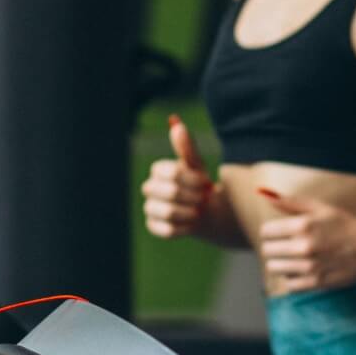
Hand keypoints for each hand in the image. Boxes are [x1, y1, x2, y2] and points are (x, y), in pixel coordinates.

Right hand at [140, 115, 225, 241]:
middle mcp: (149, 188)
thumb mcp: (198, 165)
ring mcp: (149, 208)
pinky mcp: (153, 226)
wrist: (206, 211)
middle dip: (193, 196)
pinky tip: (192, 223)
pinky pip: (168, 230)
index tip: (206, 181)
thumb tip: (176, 124)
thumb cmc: (200, 184)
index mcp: (158, 170)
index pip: (170, 172)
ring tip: (199, 211)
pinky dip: (185, 227)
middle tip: (204, 198)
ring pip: (168, 212)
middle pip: (170, 192)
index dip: (191, 179)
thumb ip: (187, 147)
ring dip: (190, 212)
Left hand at [257, 189, 355, 294]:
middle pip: (267, 250)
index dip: (270, 231)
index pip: (265, 231)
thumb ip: (290, 202)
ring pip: (274, 268)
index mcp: (303, 225)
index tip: (279, 232)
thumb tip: (264, 195)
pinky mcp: (315, 283)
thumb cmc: (343, 224)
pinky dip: (292, 277)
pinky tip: (303, 270)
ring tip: (295, 257)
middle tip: (287, 245)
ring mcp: (309, 266)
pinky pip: (288, 284)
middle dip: (274, 246)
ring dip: (281, 262)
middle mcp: (304, 246)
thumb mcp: (319, 208)